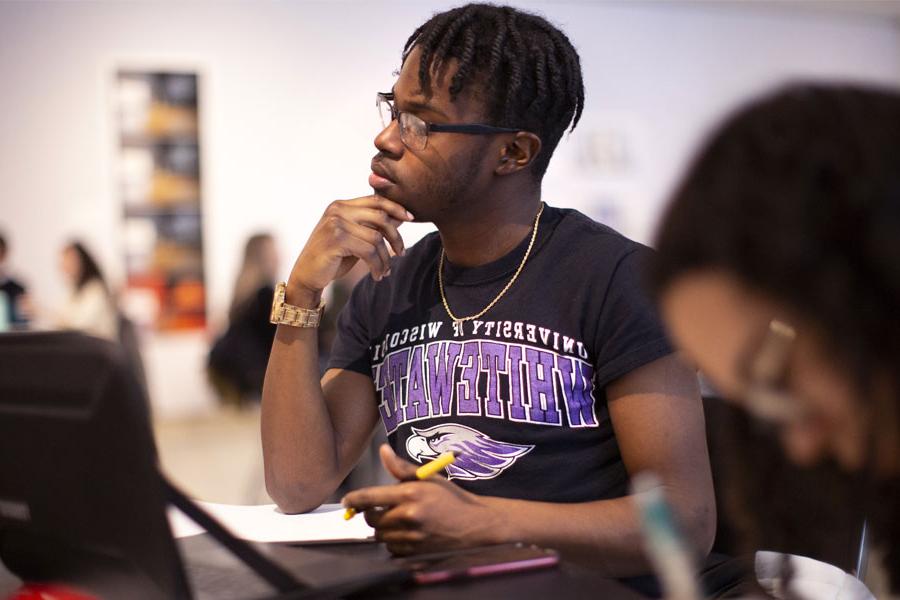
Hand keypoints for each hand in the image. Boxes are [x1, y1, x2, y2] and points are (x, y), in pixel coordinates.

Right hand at [287, 196, 413, 302]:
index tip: (410, 218)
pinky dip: (377, 265)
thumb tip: (400, 217)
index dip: (396, 207)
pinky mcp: (336, 239)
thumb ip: (372, 227)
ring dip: (385, 258)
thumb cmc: (332, 258)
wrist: (306, 275)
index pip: (375, 200)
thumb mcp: (355, 239)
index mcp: (341, 205)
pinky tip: (377, 275)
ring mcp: (335, 223)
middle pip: (380, 217)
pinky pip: (368, 251)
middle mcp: (337, 210)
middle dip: (395, 236)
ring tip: (384, 271)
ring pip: (376, 237)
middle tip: (400, 253)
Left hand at [342, 445, 503, 554]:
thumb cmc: (451, 498)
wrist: (475, 526)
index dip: (354, 499)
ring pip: (381, 536)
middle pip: (372, 520)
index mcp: (410, 494)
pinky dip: (394, 543)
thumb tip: (383, 451)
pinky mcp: (415, 553)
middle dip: (373, 515)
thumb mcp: (428, 478)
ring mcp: (411, 537)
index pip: (370, 497)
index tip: (347, 501)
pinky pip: (392, 550)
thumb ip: (401, 468)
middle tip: (383, 510)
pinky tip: (407, 534)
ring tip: (399, 521)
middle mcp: (408, 517)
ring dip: (384, 529)